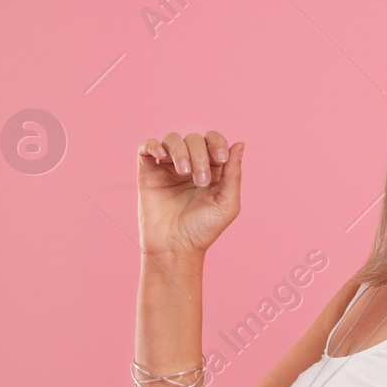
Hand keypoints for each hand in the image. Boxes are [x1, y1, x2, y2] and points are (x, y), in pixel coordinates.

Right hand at [137, 131, 243, 255]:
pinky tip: (161, 155)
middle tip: (200, 181)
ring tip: (184, 173)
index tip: (220, 159)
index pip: (214, 141)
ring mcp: (168, 167)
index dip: (217, 143)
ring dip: (180, 151)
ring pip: (173, 139)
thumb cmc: (203, 229)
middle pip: (194, 139)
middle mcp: (191, 164)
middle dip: (200, 155)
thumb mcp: (227, 203)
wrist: (175, 247)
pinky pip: (147, 146)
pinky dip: (153, 144)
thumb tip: (240, 143)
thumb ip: (234, 174)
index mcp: (212, 169)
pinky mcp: (148, 171)